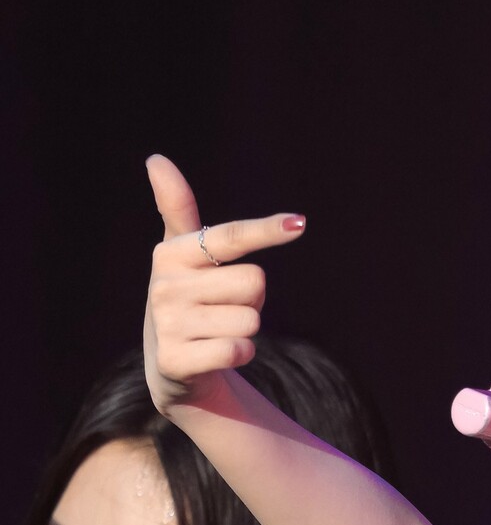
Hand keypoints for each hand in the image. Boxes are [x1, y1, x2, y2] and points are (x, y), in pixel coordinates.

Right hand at [143, 154, 305, 414]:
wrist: (172, 365)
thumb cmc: (189, 299)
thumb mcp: (182, 254)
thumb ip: (177, 208)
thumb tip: (156, 158)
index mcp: (172, 252)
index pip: (231, 237)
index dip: (266, 230)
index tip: (299, 223)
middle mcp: (165, 285)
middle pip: (255, 282)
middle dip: (252, 299)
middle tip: (224, 307)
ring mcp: (168, 324)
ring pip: (251, 320)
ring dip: (247, 330)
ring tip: (218, 331)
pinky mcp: (175, 361)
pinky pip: (239, 350)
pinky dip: (240, 353)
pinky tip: (218, 354)